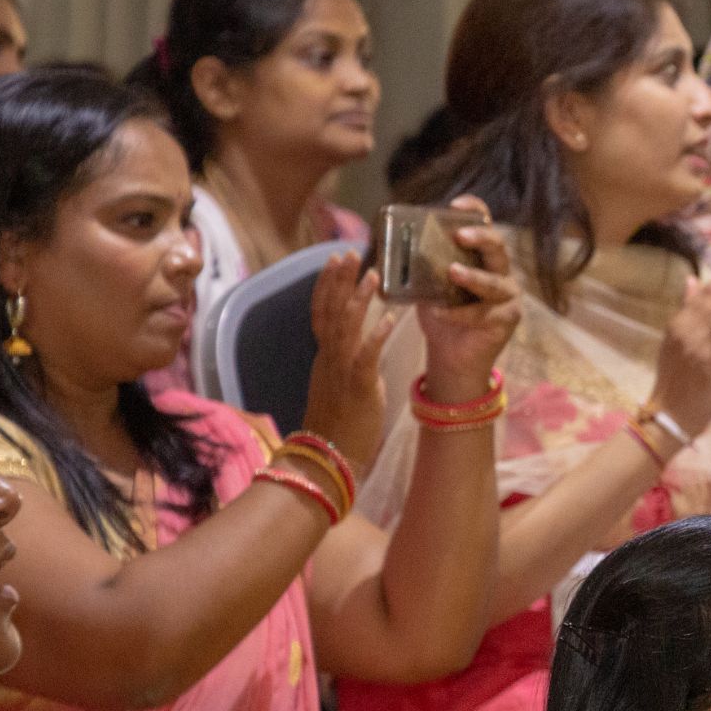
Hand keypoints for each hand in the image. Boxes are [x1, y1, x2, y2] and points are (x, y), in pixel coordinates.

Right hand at [301, 253, 395, 470]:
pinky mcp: (357, 387)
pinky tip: (389, 317)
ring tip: (374, 275)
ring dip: (360, 299)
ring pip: (346, 327)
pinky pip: (366, 356)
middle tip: (350, 251)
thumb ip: (342, 363)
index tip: (334, 260)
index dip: (327, 284)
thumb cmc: (337, 426)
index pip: (321, 312)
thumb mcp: (336, 386)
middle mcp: (328, 358)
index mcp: (324, 357)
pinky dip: (376, 335)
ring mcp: (340, 371)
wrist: (327, 459)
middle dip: (340, 280)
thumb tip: (352, 347)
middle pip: (330, 310)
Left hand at [413, 196, 520, 403]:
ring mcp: (508, 296)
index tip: (456, 204)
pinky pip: (481, 314)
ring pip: (494, 282)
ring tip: (453, 273)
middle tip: (459, 235)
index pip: (484, 224)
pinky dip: (457, 313)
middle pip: (498, 247)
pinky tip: (438, 311)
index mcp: (482, 256)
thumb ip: (421, 266)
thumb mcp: (428, 285)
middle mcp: (500, 271)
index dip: (475, 210)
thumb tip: (389, 246)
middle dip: (480, 238)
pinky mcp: (507, 319)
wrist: (452, 355)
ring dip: (473, 276)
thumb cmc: (442, 314)